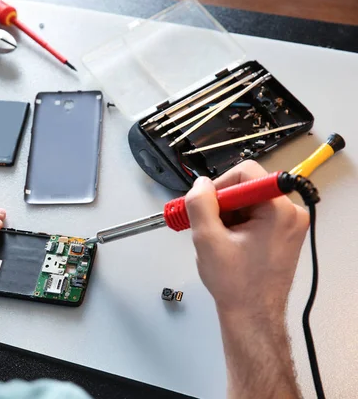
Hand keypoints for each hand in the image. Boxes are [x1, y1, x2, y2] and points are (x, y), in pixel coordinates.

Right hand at [186, 161, 307, 397]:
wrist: (252, 316)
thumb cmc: (237, 285)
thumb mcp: (208, 239)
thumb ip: (200, 204)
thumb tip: (200, 185)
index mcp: (279, 210)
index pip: (246, 173)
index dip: (219, 186)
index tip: (204, 205)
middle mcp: (291, 214)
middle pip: (246, 188)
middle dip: (222, 206)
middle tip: (207, 226)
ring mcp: (289, 225)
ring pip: (248, 203)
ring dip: (227, 218)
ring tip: (218, 241)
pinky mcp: (283, 235)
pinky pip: (255, 216)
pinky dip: (236, 226)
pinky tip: (227, 244)